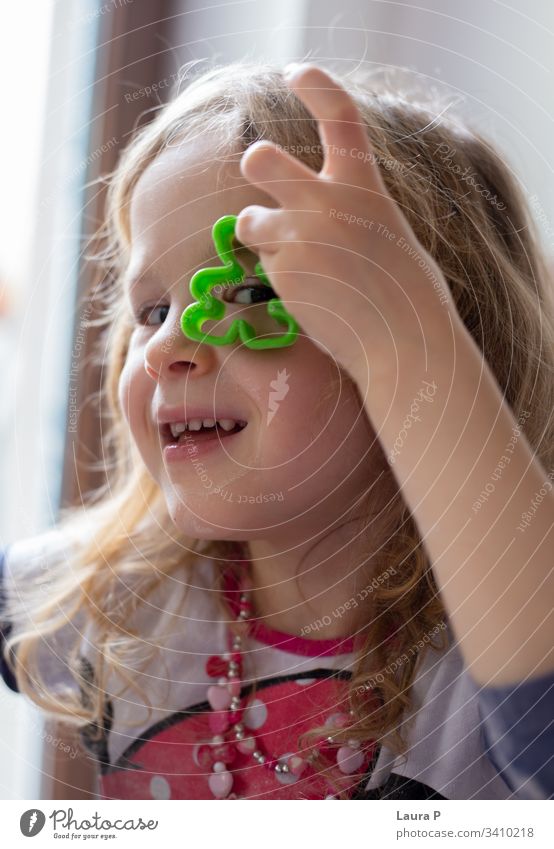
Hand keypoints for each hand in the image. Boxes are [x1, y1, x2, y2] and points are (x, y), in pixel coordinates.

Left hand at [235, 63, 458, 388]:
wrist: (402, 343)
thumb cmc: (407, 296)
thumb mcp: (389, 233)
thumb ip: (355, 209)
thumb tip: (331, 207)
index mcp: (364, 186)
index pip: (338, 116)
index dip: (315, 86)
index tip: (297, 73)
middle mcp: (327, 201)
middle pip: (261, 158)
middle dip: (256, 168)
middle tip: (265, 183)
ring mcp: (300, 235)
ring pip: (247, 219)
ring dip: (259, 236)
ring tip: (294, 263)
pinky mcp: (281, 271)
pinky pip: (259, 263)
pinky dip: (273, 276)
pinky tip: (305, 294)